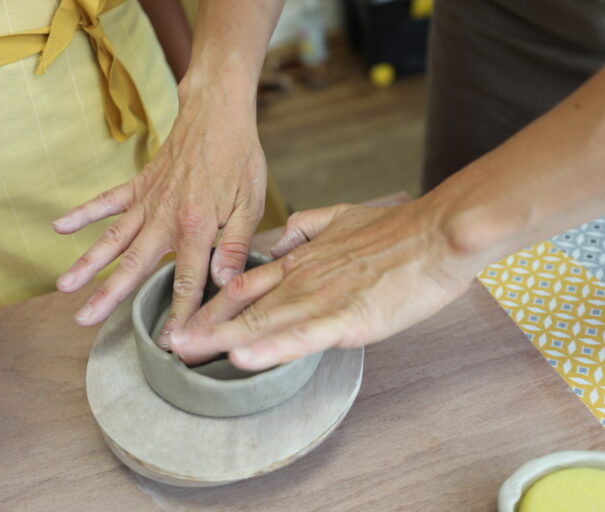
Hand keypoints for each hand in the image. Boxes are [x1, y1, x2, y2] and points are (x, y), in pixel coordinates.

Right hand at [53, 85, 265, 337]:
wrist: (218, 112)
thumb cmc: (239, 158)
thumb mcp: (250, 203)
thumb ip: (234, 245)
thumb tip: (225, 283)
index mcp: (196, 226)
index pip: (187, 280)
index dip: (179, 313)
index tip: (168, 342)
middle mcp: (164, 217)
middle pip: (134, 265)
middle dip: (109, 296)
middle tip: (84, 321)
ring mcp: (147, 200)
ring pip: (112, 238)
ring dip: (87, 263)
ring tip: (64, 287)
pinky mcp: (138, 184)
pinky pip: (106, 201)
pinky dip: (83, 213)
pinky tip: (59, 227)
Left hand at [167, 200, 478, 369]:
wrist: (436, 233)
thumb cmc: (394, 231)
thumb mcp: (340, 218)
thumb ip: (305, 227)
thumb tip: (278, 238)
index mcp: (300, 262)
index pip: (244, 284)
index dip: (212, 305)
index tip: (186, 320)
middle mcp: (302, 279)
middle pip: (243, 306)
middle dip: (204, 326)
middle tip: (169, 343)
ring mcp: (323, 298)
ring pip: (264, 321)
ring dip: (222, 337)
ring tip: (188, 351)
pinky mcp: (349, 316)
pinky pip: (304, 335)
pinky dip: (272, 347)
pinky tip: (244, 357)